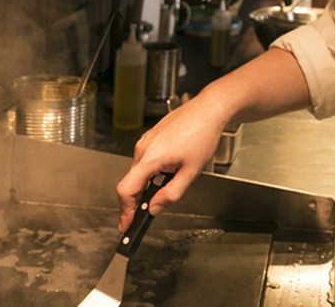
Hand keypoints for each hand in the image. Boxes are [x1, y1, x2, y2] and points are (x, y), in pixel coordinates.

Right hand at [114, 48, 311, 232]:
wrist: (209, 109)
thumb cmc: (203, 135)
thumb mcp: (191, 172)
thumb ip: (171, 194)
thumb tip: (155, 209)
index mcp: (150, 157)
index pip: (126, 190)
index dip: (124, 211)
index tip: (125, 225)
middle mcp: (143, 148)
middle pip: (131, 182)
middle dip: (137, 201)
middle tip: (145, 215)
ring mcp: (146, 141)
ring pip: (138, 171)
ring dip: (147, 184)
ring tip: (168, 185)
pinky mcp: (151, 137)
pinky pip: (145, 160)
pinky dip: (151, 172)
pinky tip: (169, 170)